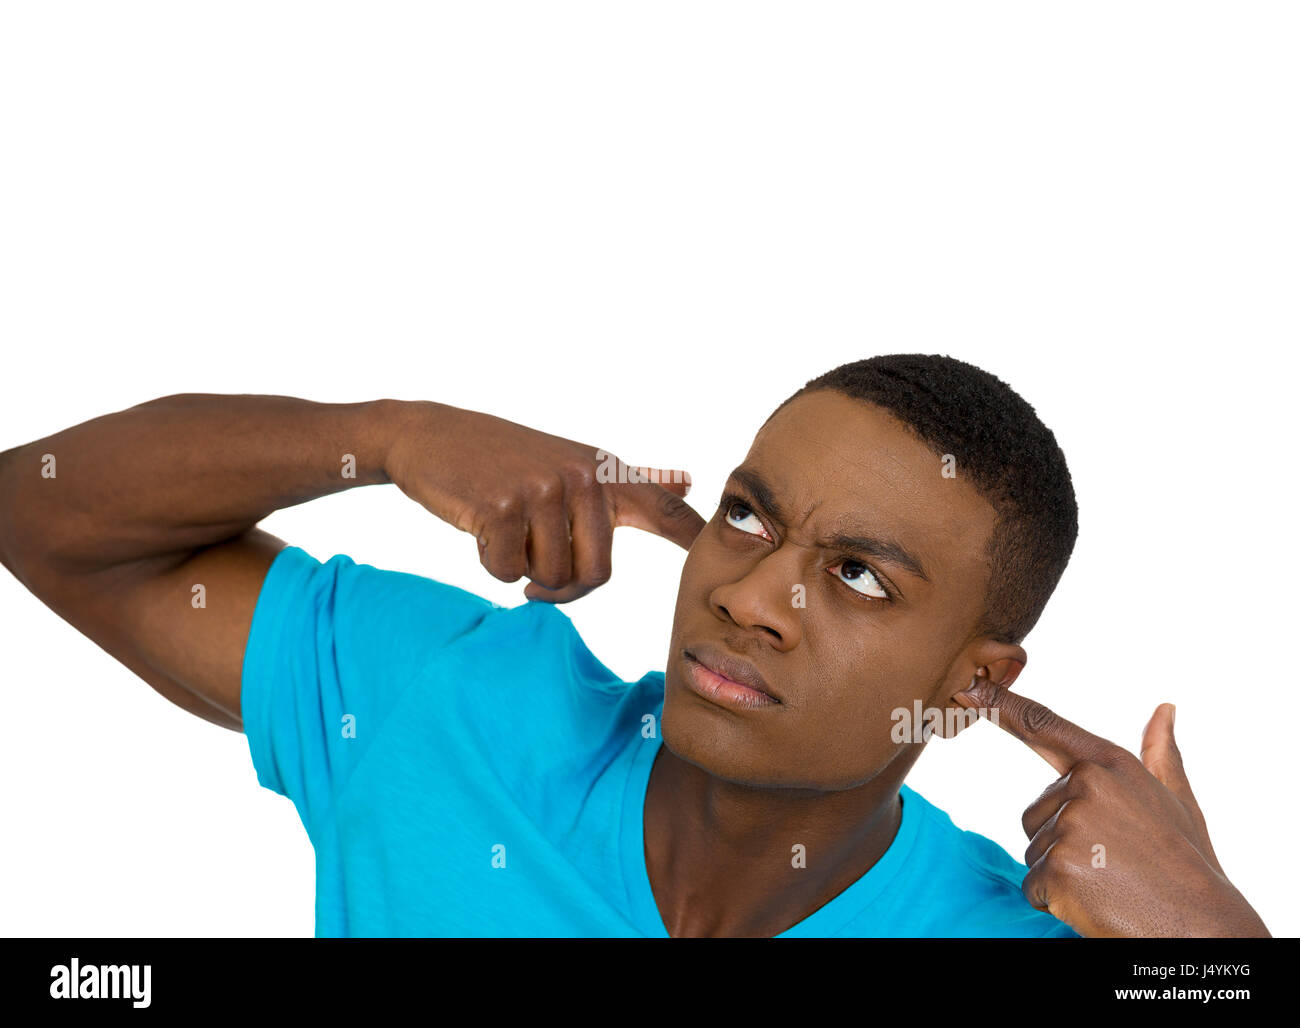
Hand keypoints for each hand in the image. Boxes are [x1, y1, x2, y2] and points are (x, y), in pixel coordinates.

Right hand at [385, 401, 705, 601]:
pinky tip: (480, 526)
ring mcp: (544, 488)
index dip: (697, 540)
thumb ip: (632, 481)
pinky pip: (506, 571)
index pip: (665, 512)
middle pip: (596, 575)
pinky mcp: (502, 504)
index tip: (742, 552)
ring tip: (507, 533)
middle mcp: (585, 478)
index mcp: (606, 474)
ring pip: (551, 578)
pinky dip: (488, 563)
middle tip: (535, 569)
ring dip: (522, 572)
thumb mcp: (577, 461)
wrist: (431, 435)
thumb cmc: (506, 458)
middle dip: (563, 586)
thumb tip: (689, 478)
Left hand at [953, 675, 1270, 936]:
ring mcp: (1071, 826)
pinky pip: (1034, 885)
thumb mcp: (1177, 802)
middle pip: (1036, 812)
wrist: (1202, 924)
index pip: (1044, 726)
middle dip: (1063, 841)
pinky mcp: (1059, 867)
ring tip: (1110, 881)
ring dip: (1063, 873)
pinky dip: (1057, 901)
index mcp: (1111, 765)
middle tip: (1111, 861)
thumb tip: (1165, 709)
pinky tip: (1097, 902)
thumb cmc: (1187, 863)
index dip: (1002, 707)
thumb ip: (1161, 756)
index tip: (968, 690)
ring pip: (1035, 850)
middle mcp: (1086, 786)